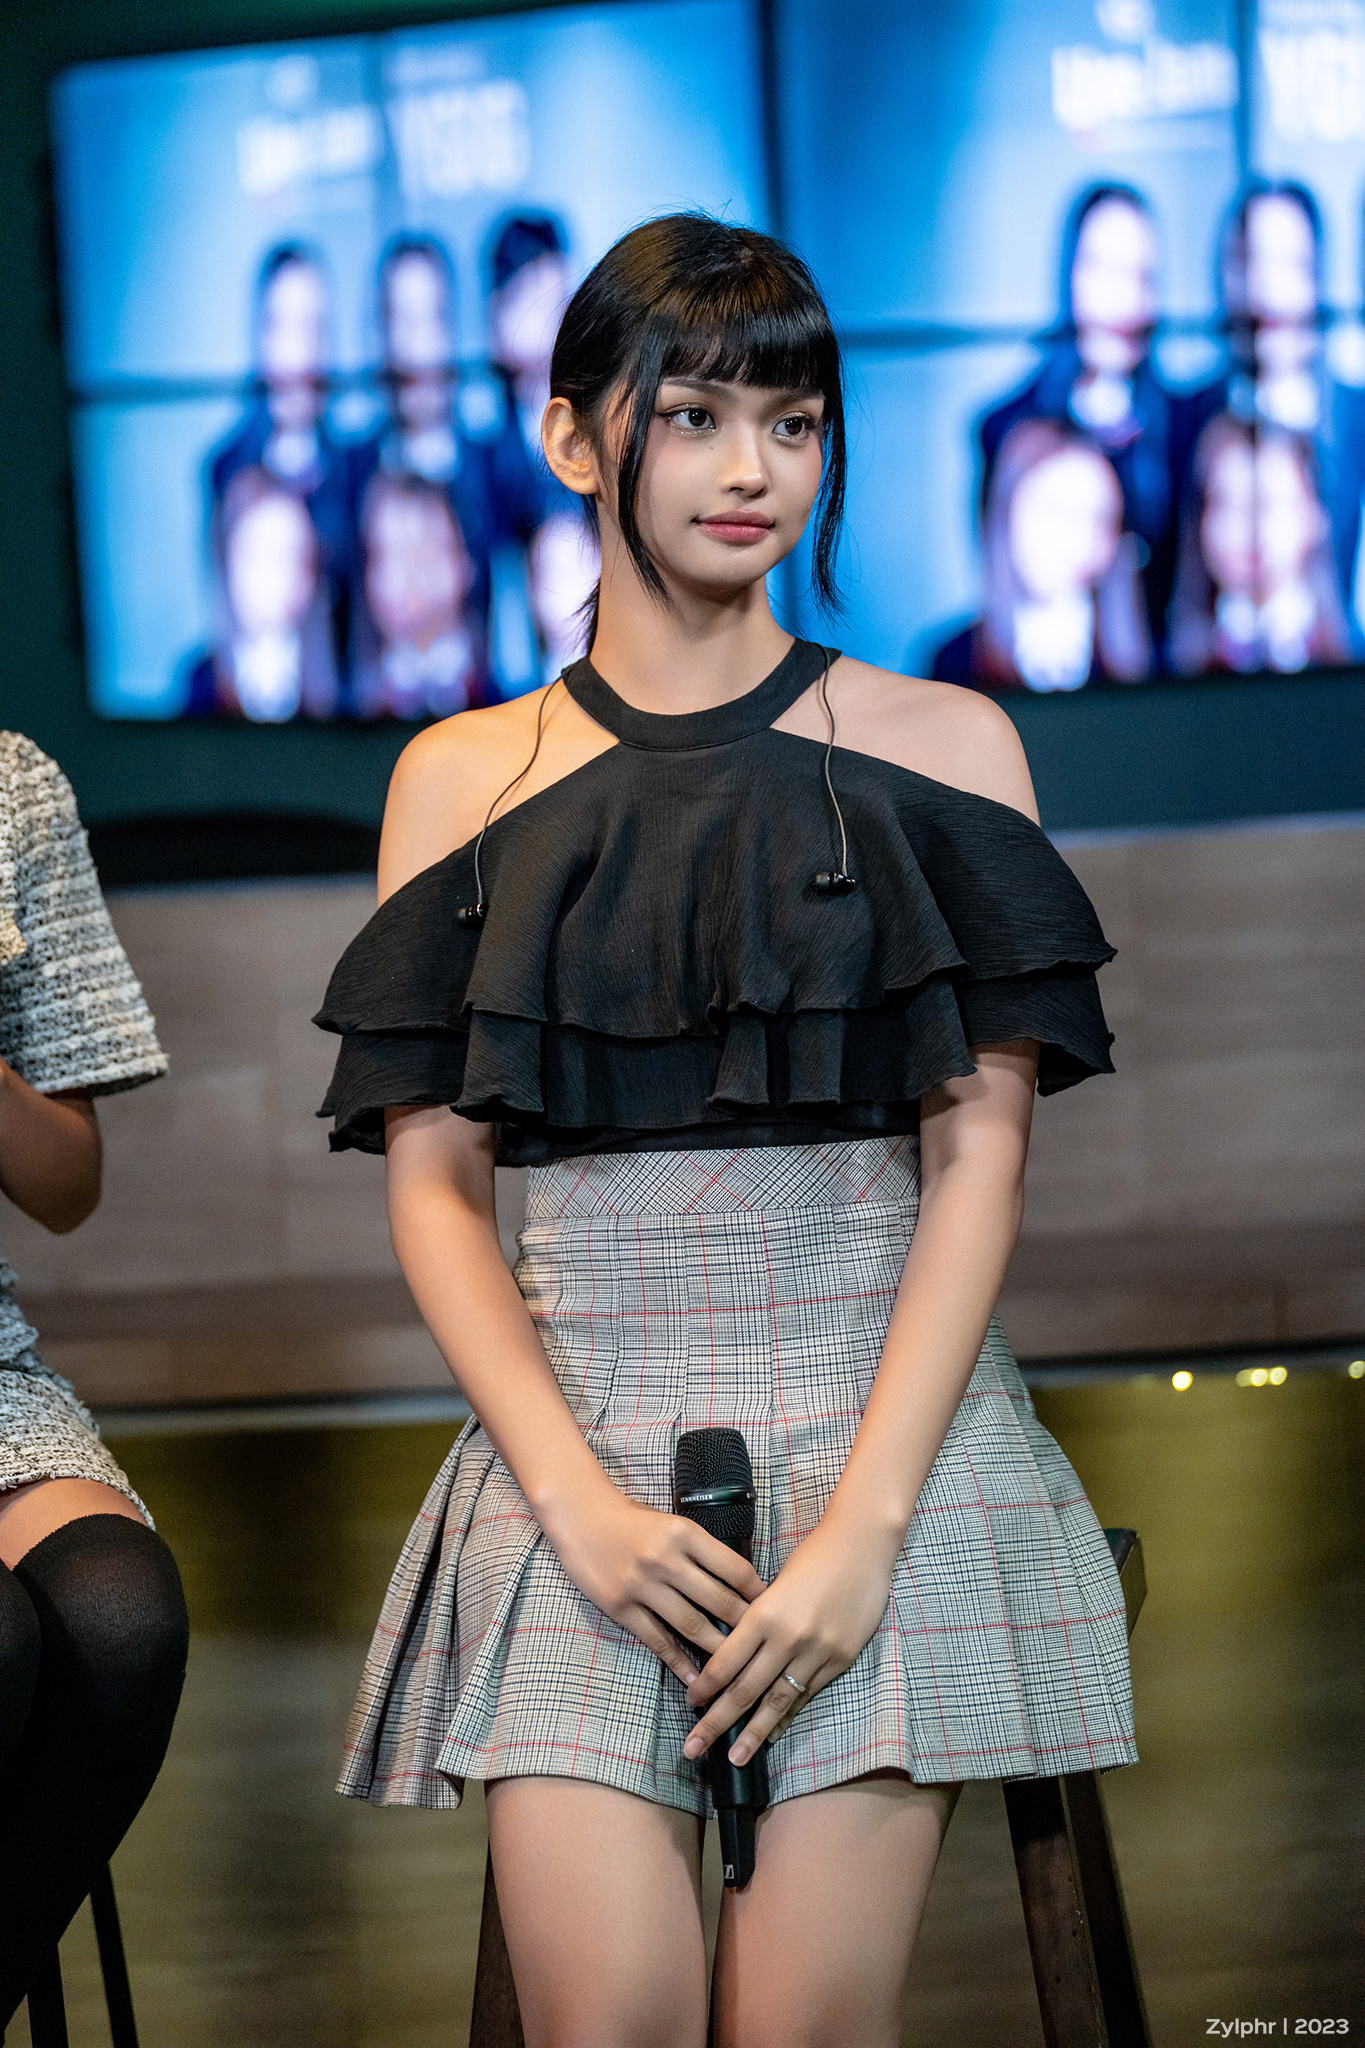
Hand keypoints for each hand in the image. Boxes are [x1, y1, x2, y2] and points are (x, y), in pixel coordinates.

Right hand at [542, 1485, 766, 1688]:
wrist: (579, 1514)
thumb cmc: (630, 1518)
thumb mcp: (670, 1522)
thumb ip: (698, 1548)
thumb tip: (735, 1582)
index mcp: (684, 1533)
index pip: (734, 1569)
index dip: (757, 1593)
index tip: (772, 1608)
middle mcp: (665, 1559)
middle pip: (718, 1601)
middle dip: (745, 1627)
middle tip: (763, 1646)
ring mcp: (641, 1585)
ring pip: (691, 1625)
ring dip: (718, 1650)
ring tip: (737, 1670)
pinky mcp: (620, 1606)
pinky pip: (657, 1640)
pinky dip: (679, 1662)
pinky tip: (695, 1678)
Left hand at [682, 1514, 898, 1764]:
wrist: (861, 1546)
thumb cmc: (812, 1557)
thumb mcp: (774, 1584)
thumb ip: (757, 1620)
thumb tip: (733, 1655)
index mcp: (763, 1614)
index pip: (725, 1662)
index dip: (705, 1688)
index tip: (690, 1706)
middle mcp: (787, 1638)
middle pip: (745, 1690)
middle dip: (716, 1723)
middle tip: (693, 1748)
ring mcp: (816, 1652)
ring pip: (777, 1702)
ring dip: (754, 1734)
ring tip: (735, 1758)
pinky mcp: (840, 1659)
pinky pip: (807, 1695)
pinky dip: (787, 1716)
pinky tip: (773, 1732)